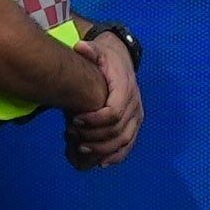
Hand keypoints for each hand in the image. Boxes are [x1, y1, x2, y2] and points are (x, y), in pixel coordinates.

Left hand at [62, 27, 147, 172]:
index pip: (114, 112)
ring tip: (81, 149)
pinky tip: (101, 162)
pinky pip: (129, 144)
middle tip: (72, 136)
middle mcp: (135, 104)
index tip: (75, 120)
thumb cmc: (106, 58)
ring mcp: (136, 115)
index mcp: (126, 88)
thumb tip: (80, 47)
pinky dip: (116, 155)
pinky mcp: (135, 123)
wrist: (122, 59)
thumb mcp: (97, 49)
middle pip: (118, 131)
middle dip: (94, 137)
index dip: (94, 121)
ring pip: (124, 140)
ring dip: (103, 149)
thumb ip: (90, 51)